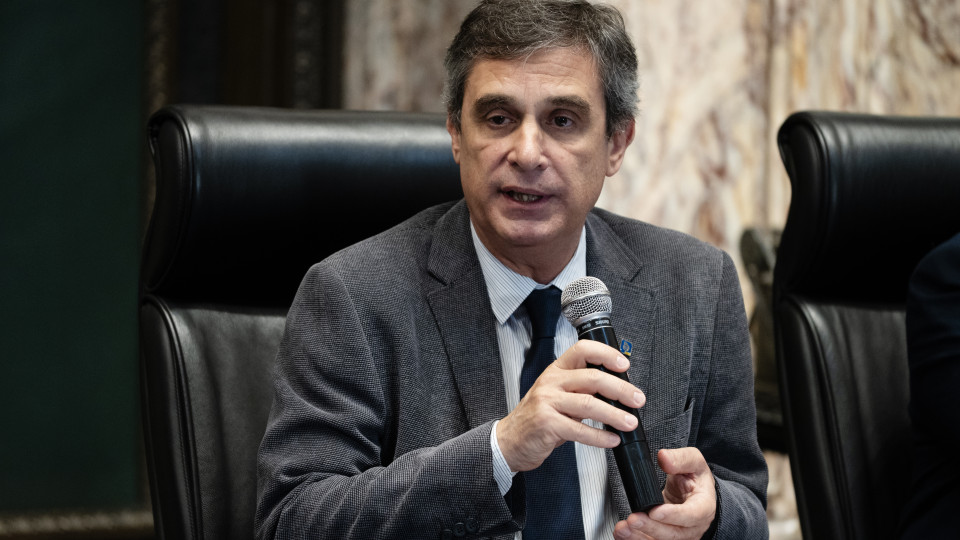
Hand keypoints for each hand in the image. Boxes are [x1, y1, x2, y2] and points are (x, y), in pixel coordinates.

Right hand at [496, 340, 644, 471]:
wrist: (510, 440)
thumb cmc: (538, 418)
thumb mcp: (557, 395)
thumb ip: (582, 390)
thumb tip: (617, 391)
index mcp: (556, 370)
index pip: (582, 350)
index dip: (606, 354)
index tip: (624, 364)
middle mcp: (551, 382)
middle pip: (592, 378)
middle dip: (620, 389)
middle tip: (637, 399)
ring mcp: (547, 402)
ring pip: (589, 404)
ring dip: (614, 415)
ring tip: (630, 422)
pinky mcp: (547, 424)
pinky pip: (579, 430)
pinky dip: (599, 437)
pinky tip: (611, 440)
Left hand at [614, 447, 716, 539]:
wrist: (696, 494)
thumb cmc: (696, 480)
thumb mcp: (694, 462)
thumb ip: (680, 459)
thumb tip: (664, 458)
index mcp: (703, 507)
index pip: (691, 515)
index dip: (673, 515)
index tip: (654, 511)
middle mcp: (693, 527)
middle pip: (673, 533)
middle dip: (651, 527)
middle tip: (633, 519)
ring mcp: (680, 536)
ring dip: (640, 537)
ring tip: (623, 529)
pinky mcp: (666, 539)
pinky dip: (636, 539)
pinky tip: (623, 535)